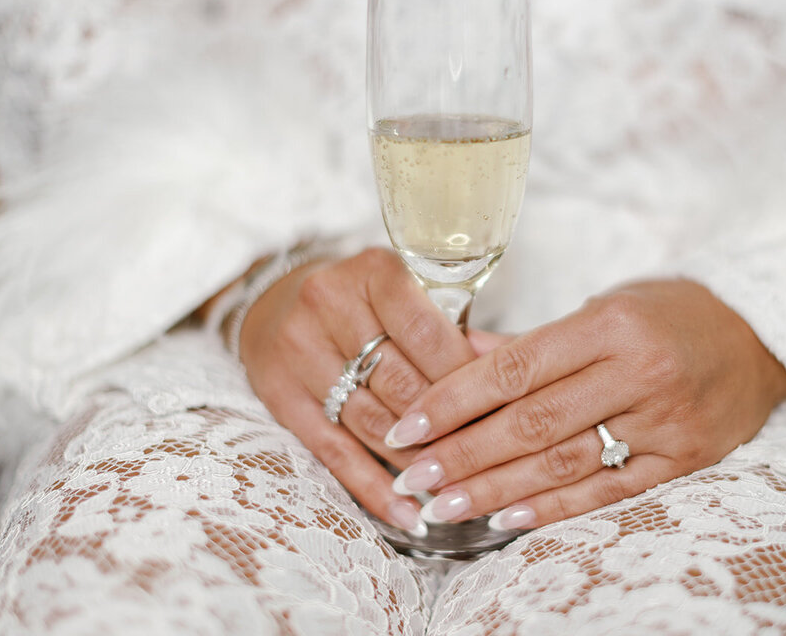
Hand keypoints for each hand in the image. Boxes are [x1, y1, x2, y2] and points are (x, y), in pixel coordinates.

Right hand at [238, 246, 476, 535]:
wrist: (277, 303)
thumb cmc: (367, 301)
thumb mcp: (409, 294)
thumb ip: (457, 329)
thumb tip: (507, 373)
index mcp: (373, 270)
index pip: (429, 334)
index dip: (467, 379)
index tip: (501, 410)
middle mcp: (329, 303)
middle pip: (402, 383)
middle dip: (448, 427)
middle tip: (487, 458)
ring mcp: (298, 351)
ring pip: (371, 423)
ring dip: (418, 462)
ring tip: (457, 490)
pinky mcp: (279, 396)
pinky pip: (334, 453)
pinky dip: (375, 489)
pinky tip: (409, 514)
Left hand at [382, 279, 785, 529]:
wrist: (758, 337)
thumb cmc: (666, 314)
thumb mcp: (602, 308)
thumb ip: (533, 344)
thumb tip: (453, 365)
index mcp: (611, 324)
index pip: (516, 368)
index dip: (454, 401)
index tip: (408, 426)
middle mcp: (640, 372)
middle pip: (533, 422)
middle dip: (464, 454)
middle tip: (412, 478)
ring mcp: (667, 421)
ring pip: (565, 462)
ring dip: (496, 490)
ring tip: (442, 508)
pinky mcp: (685, 459)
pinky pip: (611, 492)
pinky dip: (555, 509)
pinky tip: (508, 521)